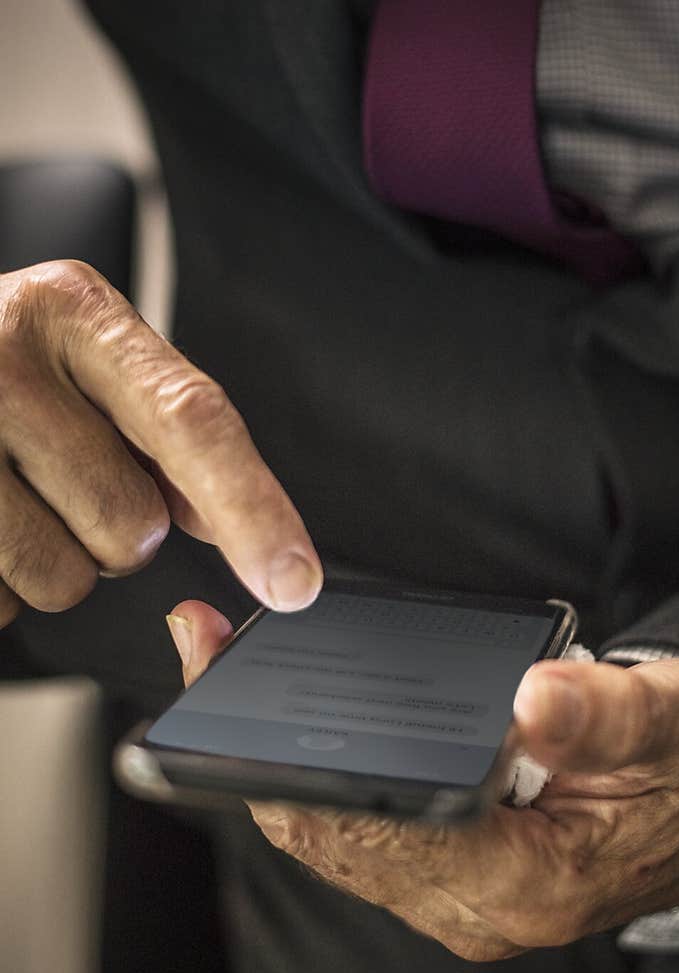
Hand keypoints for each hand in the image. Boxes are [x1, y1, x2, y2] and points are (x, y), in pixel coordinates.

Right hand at [0, 260, 321, 627]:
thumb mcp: (83, 363)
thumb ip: (166, 432)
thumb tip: (245, 526)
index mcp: (75, 312)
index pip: (191, 420)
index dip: (251, 509)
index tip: (294, 581)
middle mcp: (0, 353)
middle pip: (132, 526)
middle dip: (117, 532)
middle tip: (60, 480)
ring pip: (64, 579)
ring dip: (53, 562)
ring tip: (9, 495)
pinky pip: (0, 600)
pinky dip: (0, 582)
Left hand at [168, 600, 678, 960]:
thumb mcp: (671, 722)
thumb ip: (603, 716)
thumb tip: (532, 699)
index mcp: (529, 883)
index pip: (388, 834)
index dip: (305, 769)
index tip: (238, 692)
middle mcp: (477, 906)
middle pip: (337, 838)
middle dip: (261, 752)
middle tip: (208, 651)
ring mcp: (457, 896)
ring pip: (336, 836)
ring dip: (279, 757)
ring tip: (230, 662)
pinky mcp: (449, 871)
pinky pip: (360, 830)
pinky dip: (319, 769)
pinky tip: (296, 708)